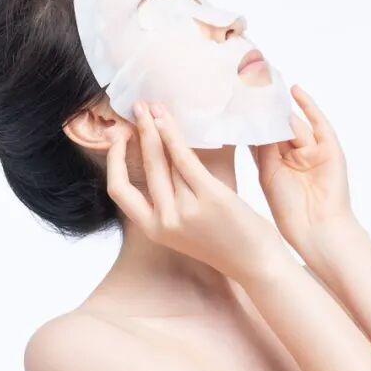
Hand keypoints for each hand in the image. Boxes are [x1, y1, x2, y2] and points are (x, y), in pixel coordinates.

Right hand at [106, 100, 289, 284]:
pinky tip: (167, 120)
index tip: (117, 137)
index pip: (119, 190)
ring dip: (156, 127)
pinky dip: (172, 136)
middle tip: (137, 106)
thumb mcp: (187, 226)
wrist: (256, 264)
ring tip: (153, 106)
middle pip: (143, 166)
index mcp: (154, 229)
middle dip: (137, 131)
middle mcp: (165, 220)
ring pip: (163, 159)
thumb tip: (163, 156)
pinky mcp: (210, 197)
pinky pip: (184, 159)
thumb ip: (173, 199)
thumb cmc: (225, 242)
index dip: (114, 160)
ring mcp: (186, 209)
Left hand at [250, 85, 357, 260]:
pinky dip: (309, 106)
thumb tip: (250, 123)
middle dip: (264, 106)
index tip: (232, 100)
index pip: (260, 134)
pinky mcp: (330, 149)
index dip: (248, 118)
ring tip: (267, 81)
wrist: (318, 230)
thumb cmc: (291, 211)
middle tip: (248, 82)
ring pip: (295, 122)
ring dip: (282, 103)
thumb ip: (262, 148)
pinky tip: (295, 90)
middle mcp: (294, 154)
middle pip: (277, 124)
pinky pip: (319, 124)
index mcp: (277, 163)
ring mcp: (313, 150)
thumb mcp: (268, 175)